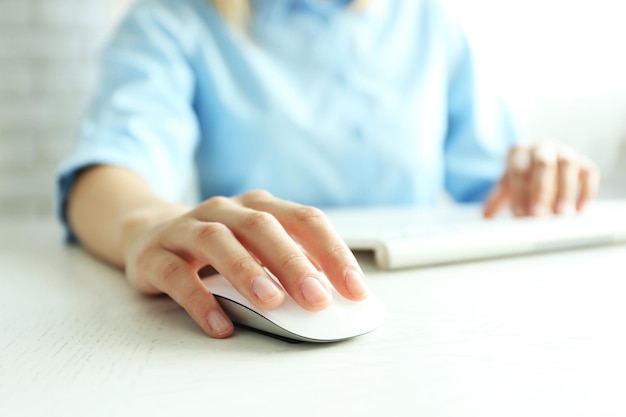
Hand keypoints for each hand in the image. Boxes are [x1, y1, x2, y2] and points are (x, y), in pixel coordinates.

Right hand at [121, 190, 368, 338]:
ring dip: (247, 271)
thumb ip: (290, 264)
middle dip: (293, 263)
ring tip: (271, 303)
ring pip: (217, 241)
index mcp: (259, 206)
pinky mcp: (156, 254)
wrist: (148, 234)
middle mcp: (225, 210)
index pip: (304, 220)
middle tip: (317, 299)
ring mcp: (187, 228)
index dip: (333, 252)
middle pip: (262, 227)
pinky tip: (219, 324)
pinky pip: (177, 275)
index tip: (355, 290)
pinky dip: (199, 300)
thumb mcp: (257, 247)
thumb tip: (332, 296)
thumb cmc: (218, 247)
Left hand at [483, 142, 599, 217]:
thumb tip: (485, 218)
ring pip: (568, 164)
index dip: (520, 193)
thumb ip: (495, 200)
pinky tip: (579, 210)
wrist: (536, 160)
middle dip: (542, 190)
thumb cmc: (520, 176)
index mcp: (519, 151)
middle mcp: (542, 147)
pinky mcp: (583, 162)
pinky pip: (589, 172)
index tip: (521, 214)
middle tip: (539, 216)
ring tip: (561, 215)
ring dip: (565, 190)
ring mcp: (564, 152)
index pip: (518, 170)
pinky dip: (586, 191)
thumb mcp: (505, 185)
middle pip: (543, 164)